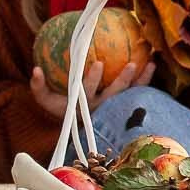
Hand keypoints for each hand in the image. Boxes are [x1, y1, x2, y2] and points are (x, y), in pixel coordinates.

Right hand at [29, 55, 154, 120]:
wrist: (79, 127)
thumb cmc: (62, 108)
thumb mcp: (46, 100)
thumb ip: (39, 86)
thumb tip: (35, 69)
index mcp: (84, 106)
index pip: (88, 92)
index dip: (93, 80)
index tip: (99, 63)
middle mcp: (102, 108)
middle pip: (114, 95)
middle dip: (122, 81)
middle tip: (130, 64)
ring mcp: (114, 107)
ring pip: (130, 95)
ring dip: (140, 80)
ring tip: (150, 63)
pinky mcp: (125, 106)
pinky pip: (139, 92)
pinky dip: (146, 80)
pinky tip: (154, 62)